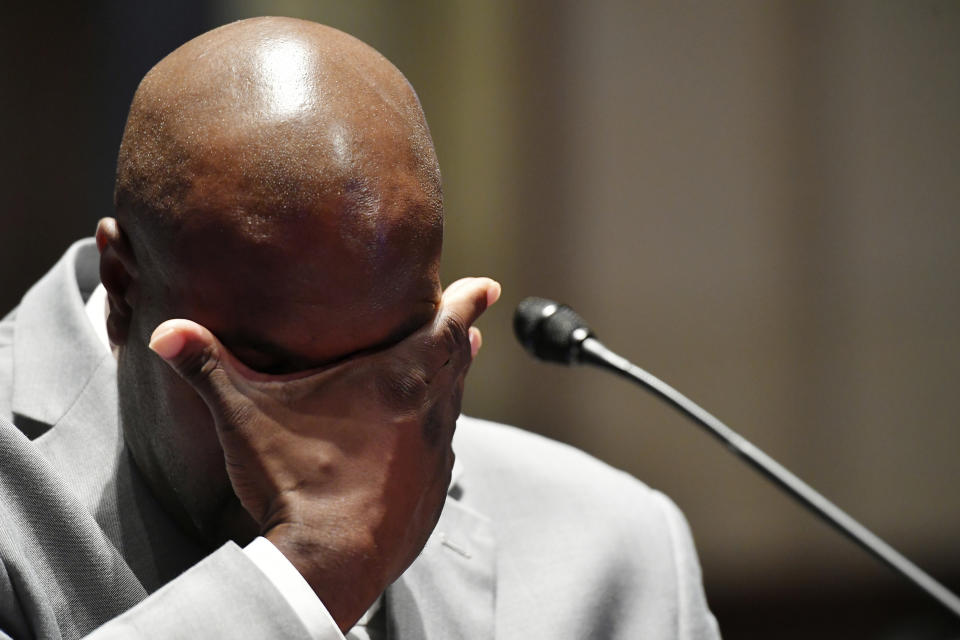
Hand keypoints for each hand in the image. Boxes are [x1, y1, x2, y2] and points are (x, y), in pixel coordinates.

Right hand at [148, 277, 500, 630]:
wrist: (329, 563)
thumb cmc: (295, 481)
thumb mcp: (244, 417)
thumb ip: (207, 368)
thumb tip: (166, 331)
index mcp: (396, 381)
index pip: (446, 327)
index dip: (469, 302)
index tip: (488, 288)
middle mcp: (428, 414)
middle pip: (457, 363)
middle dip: (462, 338)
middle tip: (470, 324)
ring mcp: (435, 458)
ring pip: (453, 408)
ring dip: (454, 384)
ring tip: (456, 367)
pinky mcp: (431, 498)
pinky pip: (443, 454)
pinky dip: (439, 435)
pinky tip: (424, 441)